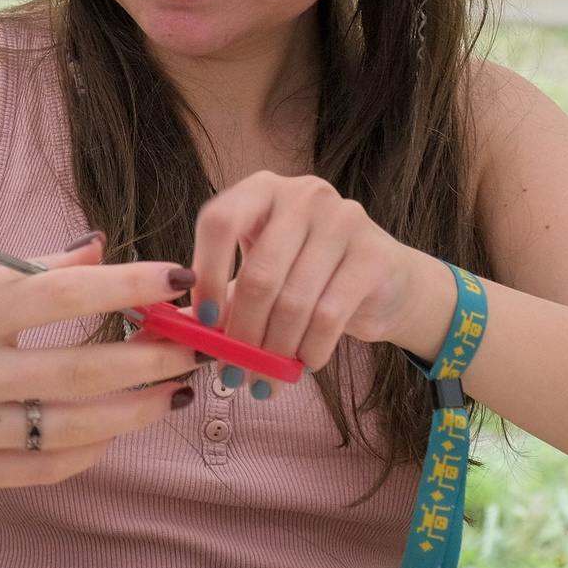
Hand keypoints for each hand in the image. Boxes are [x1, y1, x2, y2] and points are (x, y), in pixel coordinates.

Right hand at [0, 252, 198, 490]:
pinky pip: (43, 466)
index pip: (65, 294)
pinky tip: (112, 430)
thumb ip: (19, 271)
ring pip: (75, 427)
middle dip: (154, 357)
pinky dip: (88, 449)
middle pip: (85, 369)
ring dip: (135, 410)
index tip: (178, 278)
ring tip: (169, 391)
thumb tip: (95, 251)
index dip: (131, 287)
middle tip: (194, 345)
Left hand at [189, 172, 456, 369]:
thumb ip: (222, 293)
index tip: (205, 322)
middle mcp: (303, 195)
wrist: (383, 279)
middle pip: (258, 274)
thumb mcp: (262, 271)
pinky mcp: (373, 254)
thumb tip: (184, 334)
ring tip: (266, 378)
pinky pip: (329, 315)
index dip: (206, 274)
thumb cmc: (307, 275)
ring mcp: (342, 220)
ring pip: (293, 301)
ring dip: (275, 351)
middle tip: (235, 370)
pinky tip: (304, 364)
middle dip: (243, 333)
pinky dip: (310, 349)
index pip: (219, 222)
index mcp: (262, 189)